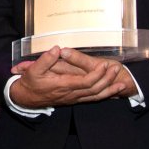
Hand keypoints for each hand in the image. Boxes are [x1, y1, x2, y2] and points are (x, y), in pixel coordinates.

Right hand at [7, 47, 133, 108]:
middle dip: (107, 80)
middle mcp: (71, 94)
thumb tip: (56, 49)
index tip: (104, 65)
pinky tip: (113, 91)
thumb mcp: (33, 70)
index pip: (84, 82)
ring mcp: (74, 98)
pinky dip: (105, 96)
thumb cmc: (30, 83)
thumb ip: (46, 60)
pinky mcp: (75, 99)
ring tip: (122, 83)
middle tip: (116, 68)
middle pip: (94, 90)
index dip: (96, 75)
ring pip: (95, 97)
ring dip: (109, 90)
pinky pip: (93, 99)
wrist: (26, 98)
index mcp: (63, 85)